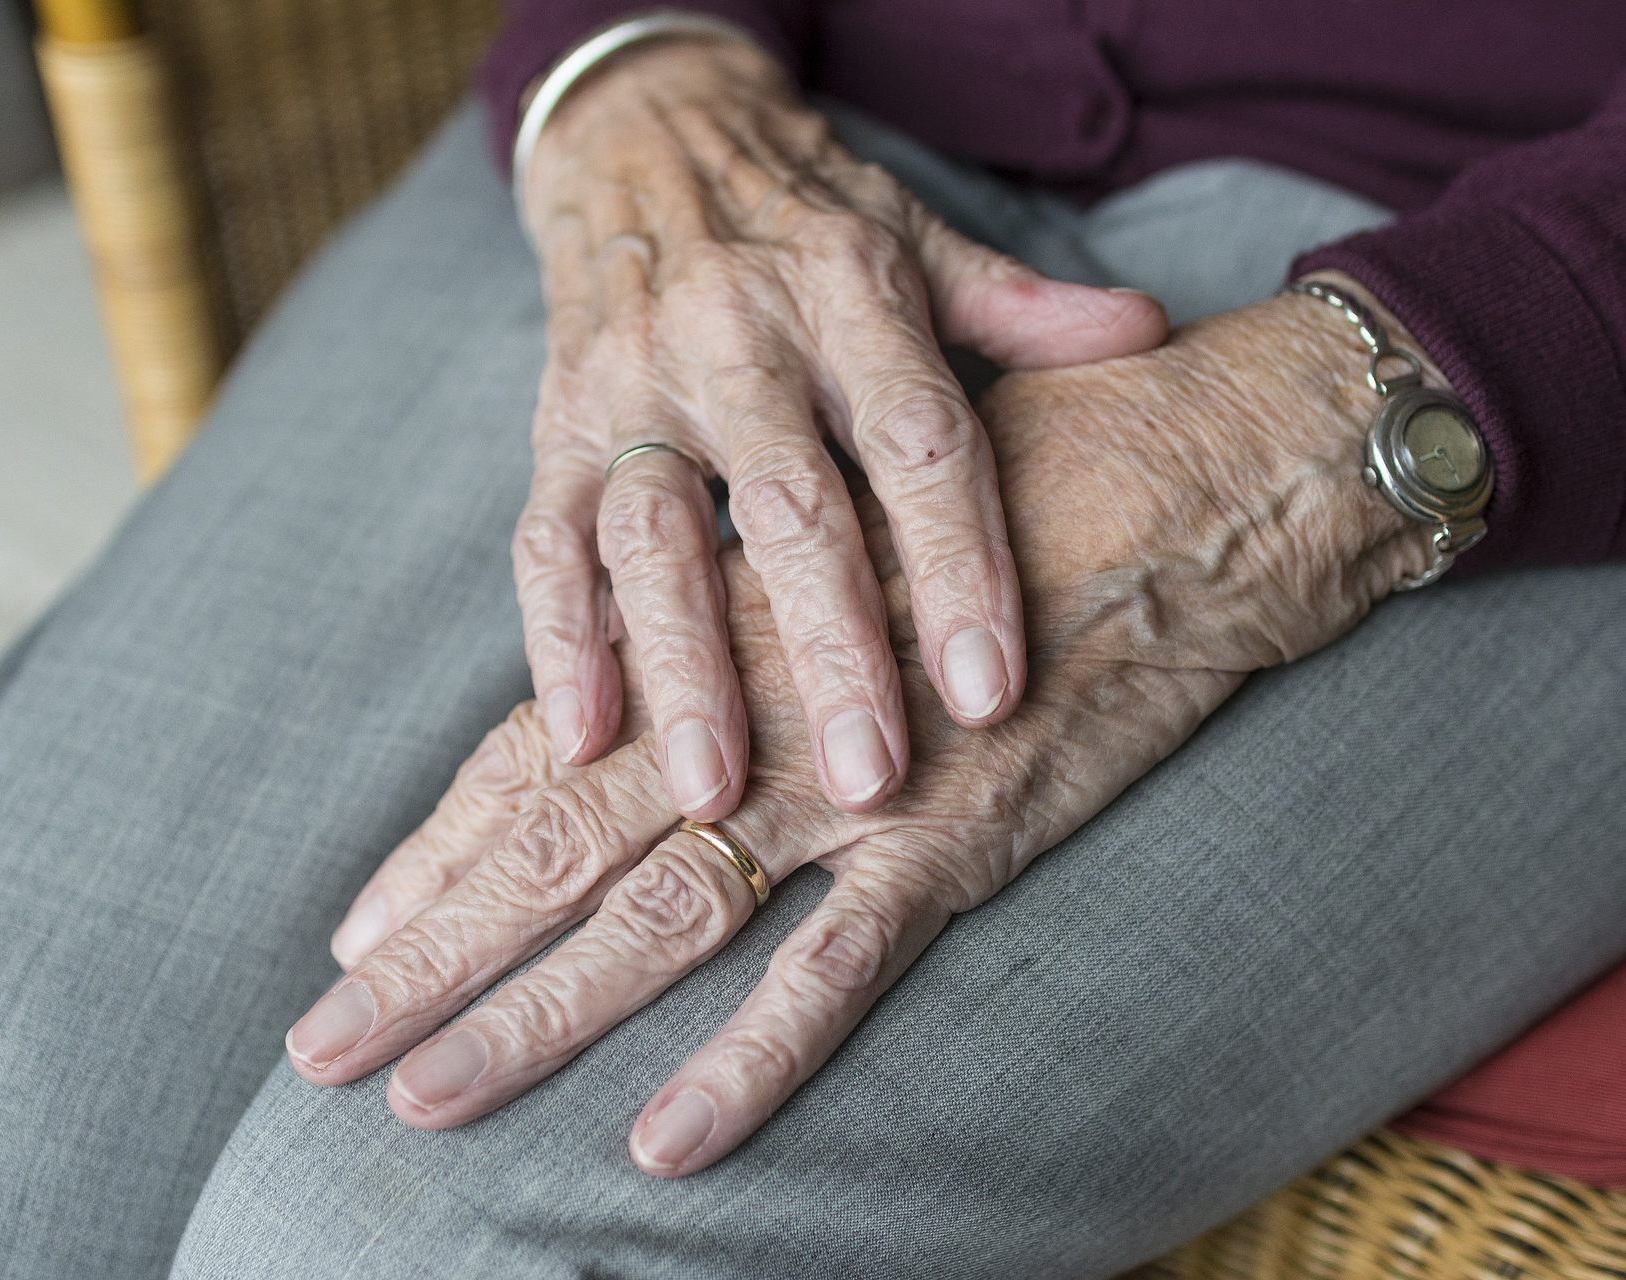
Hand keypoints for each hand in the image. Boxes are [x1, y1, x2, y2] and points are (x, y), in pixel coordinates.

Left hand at [305, 287, 1429, 1174]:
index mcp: (725, 631)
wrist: (1194, 474)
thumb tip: (693, 662)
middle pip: (558, 842)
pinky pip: (839, 969)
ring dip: (534, 1013)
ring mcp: (852, 780)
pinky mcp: (963, 835)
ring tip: (418, 1099)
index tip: (356, 931)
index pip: (547, 750)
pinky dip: (755, 1058)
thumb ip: (771, 593)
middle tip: (322, 1048)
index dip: (444, 847)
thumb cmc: (1022, 480)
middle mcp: (757, 709)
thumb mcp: (863, 521)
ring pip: (659, 914)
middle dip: (434, 952)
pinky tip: (665, 1145)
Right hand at [513, 35, 1166, 817]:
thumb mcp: (915, 240)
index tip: (991, 693)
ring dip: (685, 668)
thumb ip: (1019, 306)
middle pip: (790, 507)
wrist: (645, 136)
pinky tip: (585, 736)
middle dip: (830, 650)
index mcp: (848, 294)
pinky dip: (561, 639)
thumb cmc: (803, 216)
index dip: (958, 567)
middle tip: (869, 780)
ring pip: (656, 536)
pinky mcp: (556, 426)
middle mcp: (736, 337)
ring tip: (717, 794)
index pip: (918, 440)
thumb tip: (1147, 332)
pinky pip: (547, 539)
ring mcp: (633, 384)